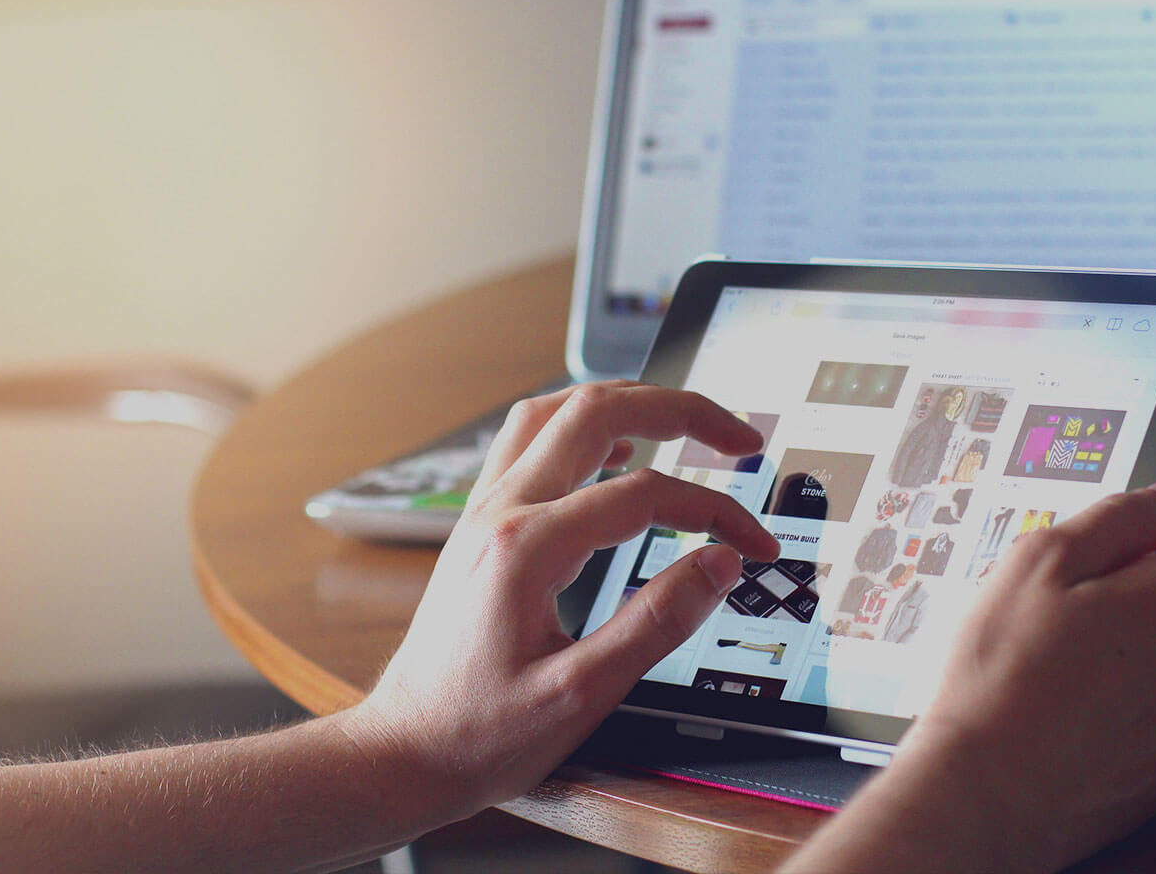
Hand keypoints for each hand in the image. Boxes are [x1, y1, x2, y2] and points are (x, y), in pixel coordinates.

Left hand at [353, 381, 779, 821]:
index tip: (752, 543)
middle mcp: (499, 511)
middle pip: (595, 411)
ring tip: (683, 422)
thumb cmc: (479, 733)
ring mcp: (483, 511)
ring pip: (555, 411)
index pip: (643, 494)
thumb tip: (718, 565)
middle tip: (737, 437)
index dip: (714, 509)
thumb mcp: (581, 695)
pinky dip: (583, 428)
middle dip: (679, 410)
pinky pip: (530, 441)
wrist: (404, 751)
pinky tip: (615, 452)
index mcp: (526, 548)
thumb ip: (656, 624)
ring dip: (627, 404)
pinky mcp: (480, 525)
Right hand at [784, 480, 1155, 872]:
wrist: (987, 788)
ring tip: (1061, 674)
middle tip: (1064, 623)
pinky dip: (1130, 715)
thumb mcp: (1034, 564)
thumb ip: (1115, 519)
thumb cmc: (1000, 676)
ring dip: (1135, 662)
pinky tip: (1074, 716)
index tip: (1111, 563)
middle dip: (1139, 607)